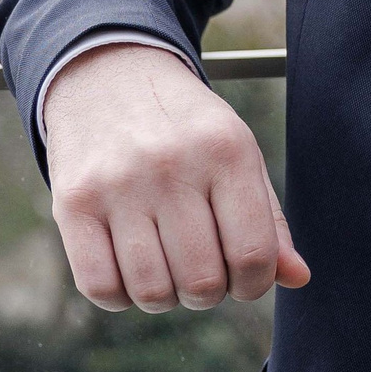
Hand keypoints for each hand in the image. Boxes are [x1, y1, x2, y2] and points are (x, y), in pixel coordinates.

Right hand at [45, 43, 309, 311]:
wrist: (108, 74)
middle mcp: (171, 166)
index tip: (244, 278)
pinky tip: (129, 271)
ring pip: (151, 291)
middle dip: (209, 294)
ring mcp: (117, 185)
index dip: (254, 284)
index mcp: (227, 151)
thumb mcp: (238, 153)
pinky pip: (99, 286)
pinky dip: (119, 297)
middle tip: (202, 272)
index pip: (252, 254)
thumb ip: (269, 219)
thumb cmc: (185, 127)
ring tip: (167, 268)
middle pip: (202, 281)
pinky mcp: (72, 202)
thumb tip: (298, 278)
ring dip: (165, 297)